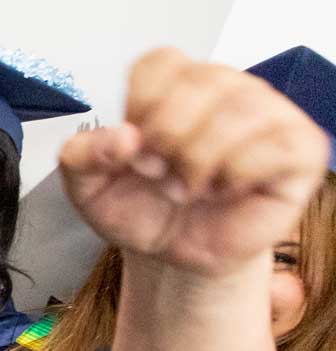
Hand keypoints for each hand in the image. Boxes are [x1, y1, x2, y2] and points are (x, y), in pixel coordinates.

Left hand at [60, 48, 328, 276]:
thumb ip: (80, 155)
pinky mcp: (299, 149)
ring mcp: (267, 114)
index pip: (159, 65)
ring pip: (234, 116)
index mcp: (177, 83)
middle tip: (160, 173)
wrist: (174, 257)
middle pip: (196, 86)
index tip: (134, 147)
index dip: (139, 111)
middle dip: (165, 141)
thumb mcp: (88, 187)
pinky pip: (270, 150)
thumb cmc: (141, 211)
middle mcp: (226, 88)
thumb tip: (122, 138)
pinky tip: (224, 191)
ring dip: (198, 164)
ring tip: (189, 187)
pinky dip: (235, 177)